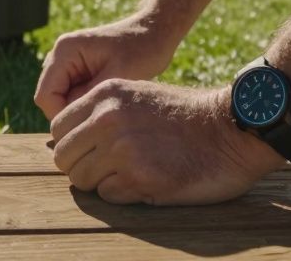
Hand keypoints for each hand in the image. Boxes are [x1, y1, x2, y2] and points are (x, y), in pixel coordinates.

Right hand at [33, 15, 179, 119]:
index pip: (45, 97)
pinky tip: (109, 104)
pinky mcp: (78, 72)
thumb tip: (69, 121)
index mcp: (64, 51)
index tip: (92, 125)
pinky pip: (73, 97)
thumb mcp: (118, 76)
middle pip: (50, 100)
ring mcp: (68, 64)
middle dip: (73, 113)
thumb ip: (88, 97)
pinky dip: (88, 105)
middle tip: (104, 118)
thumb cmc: (142, 50)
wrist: (155, 32)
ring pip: (62, 101)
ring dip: (82, 109)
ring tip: (109, 108)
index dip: (63, 117)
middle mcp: (59, 56)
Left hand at [50, 79, 283, 204]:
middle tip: (107, 169)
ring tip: (130, 174)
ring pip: (82, 180)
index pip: (58, 127)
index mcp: (106, 94)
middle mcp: (108, 119)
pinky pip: (108, 196)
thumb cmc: (187, 116)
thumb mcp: (139, 95)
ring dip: (102, 182)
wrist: (231, 129)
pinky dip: (123, 194)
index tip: (90, 152)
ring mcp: (122, 149)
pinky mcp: (140, 178)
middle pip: (63, 157)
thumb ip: (104, 110)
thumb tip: (72, 137)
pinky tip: (147, 181)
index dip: (72, 144)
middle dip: (81, 167)